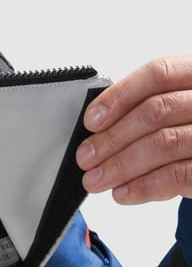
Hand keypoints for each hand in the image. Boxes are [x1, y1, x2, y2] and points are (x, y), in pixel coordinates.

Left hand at [76, 55, 191, 202]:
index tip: (92, 121)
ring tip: (96, 180)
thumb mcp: (174, 112)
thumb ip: (143, 112)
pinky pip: (178, 175)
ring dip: (120, 166)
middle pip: (156, 111)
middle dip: (112, 138)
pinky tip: (123, 192)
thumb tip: (96, 133)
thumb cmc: (188, 132)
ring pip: (164, 143)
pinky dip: (144, 186)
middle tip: (86, 158)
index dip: (119, 97)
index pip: (158, 74)